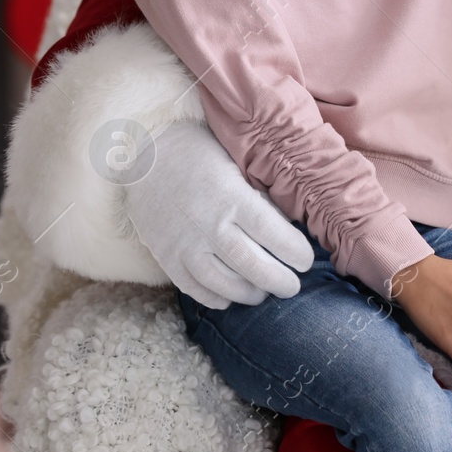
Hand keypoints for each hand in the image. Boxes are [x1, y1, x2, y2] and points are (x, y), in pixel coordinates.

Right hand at [123, 119, 315, 308]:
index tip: (306, 261)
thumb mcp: (238, 166)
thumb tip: (289, 228)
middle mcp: (210, 226)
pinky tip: (229, 297)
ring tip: (262, 293)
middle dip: (279, 282)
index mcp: (233, 199)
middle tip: (292, 287)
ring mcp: (185, 245)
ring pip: (224, 284)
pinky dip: (215, 298)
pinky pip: (193, 288)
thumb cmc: (201, 154)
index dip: (296, 253)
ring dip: (249, 294)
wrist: (144, 153)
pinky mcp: (165, 256)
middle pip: (253, 266)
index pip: (275, 236)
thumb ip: (260, 199)